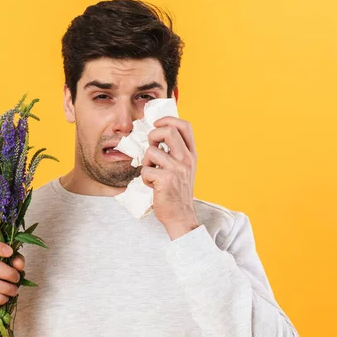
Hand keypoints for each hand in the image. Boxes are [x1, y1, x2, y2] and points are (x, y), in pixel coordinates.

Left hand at [141, 116, 199, 239]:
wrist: (181, 216)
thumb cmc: (178, 193)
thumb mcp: (183, 169)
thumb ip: (175, 153)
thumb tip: (157, 135)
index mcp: (191, 154)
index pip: (185, 126)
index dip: (168, 119)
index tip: (157, 124)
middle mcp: (186, 159)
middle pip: (168, 131)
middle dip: (153, 136)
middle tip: (152, 148)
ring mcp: (177, 169)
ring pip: (151, 152)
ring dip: (146, 163)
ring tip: (152, 174)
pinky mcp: (166, 179)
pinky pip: (146, 171)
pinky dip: (145, 179)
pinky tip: (152, 186)